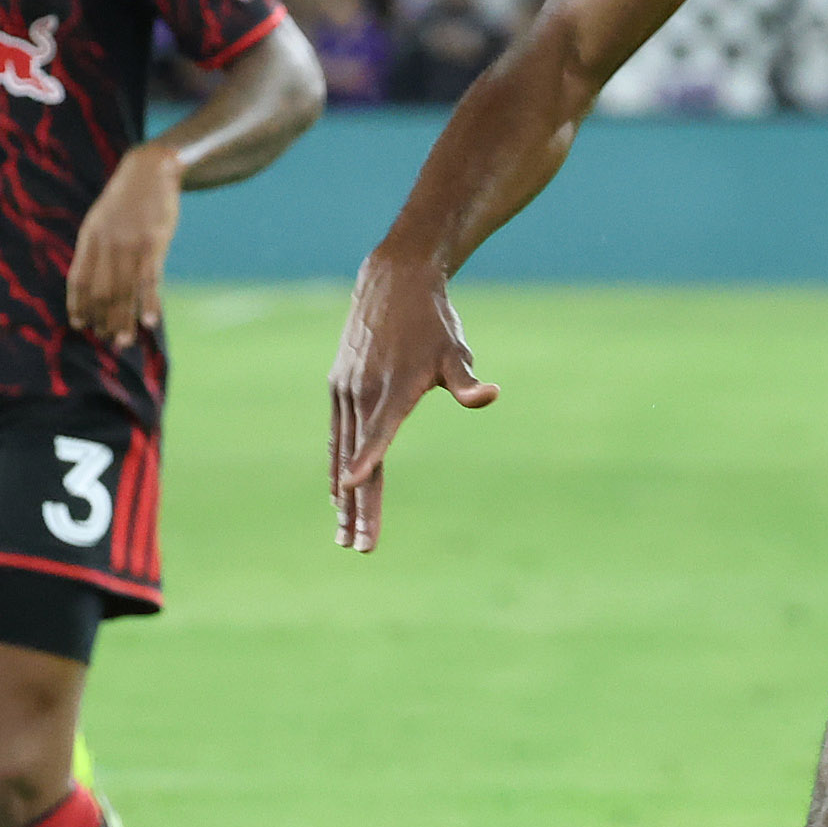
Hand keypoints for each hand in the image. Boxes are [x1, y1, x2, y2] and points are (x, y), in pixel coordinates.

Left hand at [66, 141, 179, 348]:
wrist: (151, 169)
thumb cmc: (127, 198)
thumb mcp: (101, 218)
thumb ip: (96, 246)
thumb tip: (91, 278)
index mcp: (90, 237)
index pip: (78, 279)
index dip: (77, 305)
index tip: (80, 325)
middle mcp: (106, 243)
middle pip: (100, 291)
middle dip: (101, 318)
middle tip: (107, 339)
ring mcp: (130, 244)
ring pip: (123, 290)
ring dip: (122, 319)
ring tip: (122, 341)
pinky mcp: (154, 244)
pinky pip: (149, 280)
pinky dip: (149, 303)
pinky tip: (149, 322)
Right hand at [328, 253, 497, 552]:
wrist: (393, 281)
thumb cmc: (433, 322)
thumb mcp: (456, 351)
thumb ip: (467, 382)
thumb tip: (492, 395)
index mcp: (393, 387)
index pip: (378, 433)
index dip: (365, 462)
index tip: (350, 489)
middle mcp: (363, 391)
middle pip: (358, 457)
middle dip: (358, 506)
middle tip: (359, 546)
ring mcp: (346, 389)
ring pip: (342, 451)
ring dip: (343, 496)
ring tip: (344, 536)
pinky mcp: (338, 386)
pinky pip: (336, 435)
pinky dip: (335, 465)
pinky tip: (337, 494)